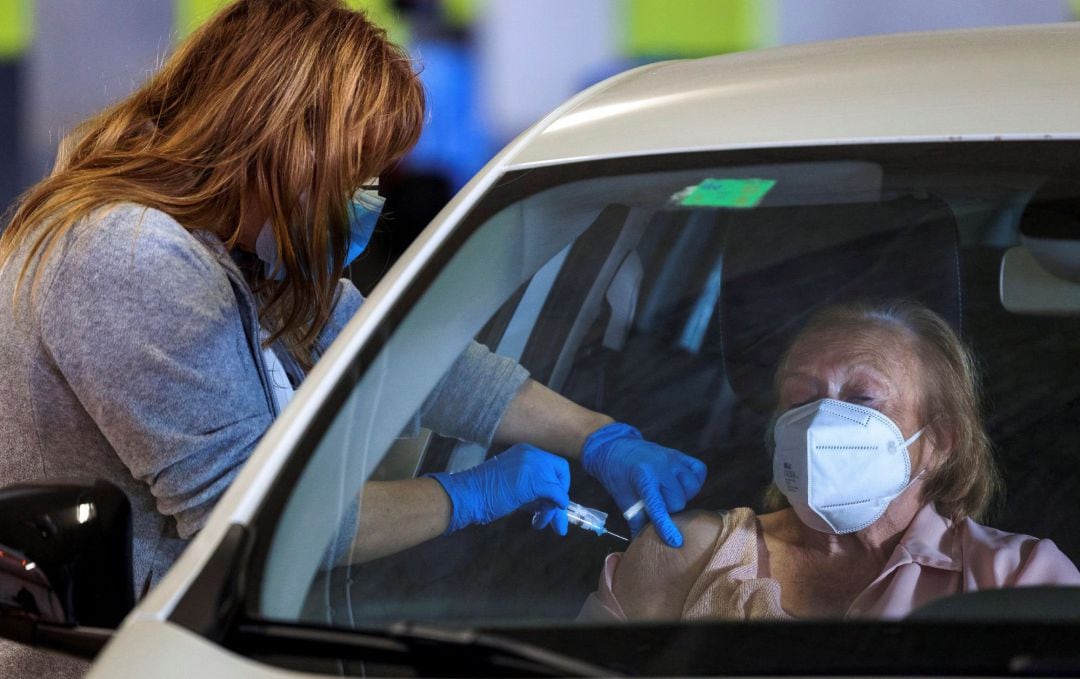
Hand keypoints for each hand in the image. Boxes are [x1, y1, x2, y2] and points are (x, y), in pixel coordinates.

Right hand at [428, 444, 569, 533]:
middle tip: (554, 520)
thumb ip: (533, 488)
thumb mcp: (513, 483)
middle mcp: (532, 453)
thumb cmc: (485, 493)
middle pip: (560, 474)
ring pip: (558, 487)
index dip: (558, 484)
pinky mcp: (534, 481)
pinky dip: (556, 506)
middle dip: (559, 498)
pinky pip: (557, 494)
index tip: (552, 500)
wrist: (468, 495)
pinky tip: (542, 518)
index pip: (554, 464)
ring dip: (553, 509)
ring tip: (540, 523)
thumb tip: (555, 503)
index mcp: (526, 451)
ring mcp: (533, 465)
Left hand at [581, 423, 706, 546]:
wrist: (614, 447)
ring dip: (683, 496)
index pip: (659, 507)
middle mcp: (661, 466)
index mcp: (643, 477)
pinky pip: (699, 470)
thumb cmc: (616, 474)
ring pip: (691, 487)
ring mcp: (672, 459)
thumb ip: (635, 520)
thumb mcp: (622, 498)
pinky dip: (694, 481)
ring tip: (669, 496)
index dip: (666, 527)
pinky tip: (682, 485)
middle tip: (659, 508)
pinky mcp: (679, 454)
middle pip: (678, 501)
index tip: (675, 542)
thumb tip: (641, 543)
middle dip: (670, 510)